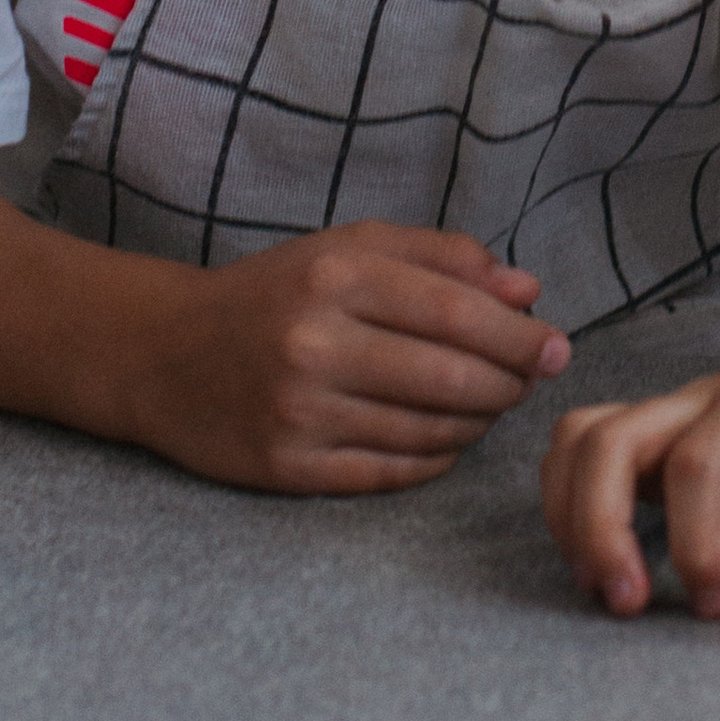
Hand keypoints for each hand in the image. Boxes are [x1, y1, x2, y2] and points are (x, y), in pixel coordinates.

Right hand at [132, 224, 568, 494]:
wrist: (162, 353)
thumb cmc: (273, 293)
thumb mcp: (347, 249)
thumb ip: (441, 258)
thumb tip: (526, 289)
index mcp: (334, 277)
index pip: (458, 312)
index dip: (520, 335)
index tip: (557, 346)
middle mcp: (314, 344)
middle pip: (452, 378)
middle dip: (511, 383)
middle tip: (531, 380)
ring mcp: (298, 413)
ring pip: (429, 430)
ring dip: (479, 420)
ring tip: (490, 403)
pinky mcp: (286, 469)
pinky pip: (393, 471)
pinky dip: (436, 456)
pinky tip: (447, 437)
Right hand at [540, 322, 719, 617]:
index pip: (700, 462)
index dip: (696, 541)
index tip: (719, 605)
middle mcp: (706, 397)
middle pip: (611, 437)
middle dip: (600, 525)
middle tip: (627, 604)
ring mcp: (675, 410)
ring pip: (581, 436)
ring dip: (572, 512)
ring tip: (604, 586)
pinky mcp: (659, 432)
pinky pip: (583, 447)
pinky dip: (570, 501)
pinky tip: (601, 560)